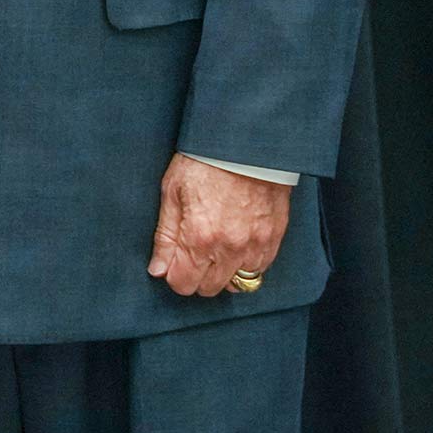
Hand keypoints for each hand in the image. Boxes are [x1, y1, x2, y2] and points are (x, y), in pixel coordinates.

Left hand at [146, 153, 290, 297]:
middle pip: (209, 288)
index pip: (184, 283)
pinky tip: (235, 245)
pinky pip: (259, 270)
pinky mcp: (274, 239)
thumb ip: (165, 236)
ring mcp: (256, 246)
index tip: (171, 260)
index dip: (173, 274)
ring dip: (222, 273)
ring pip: (237, 283)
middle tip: (189, 252)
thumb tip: (158, 270)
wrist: (245, 144)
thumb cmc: (204, 162)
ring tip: (213, 248)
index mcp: (200, 237)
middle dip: (195, 276)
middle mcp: (231, 249)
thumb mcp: (172, 192)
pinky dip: (245, 265)